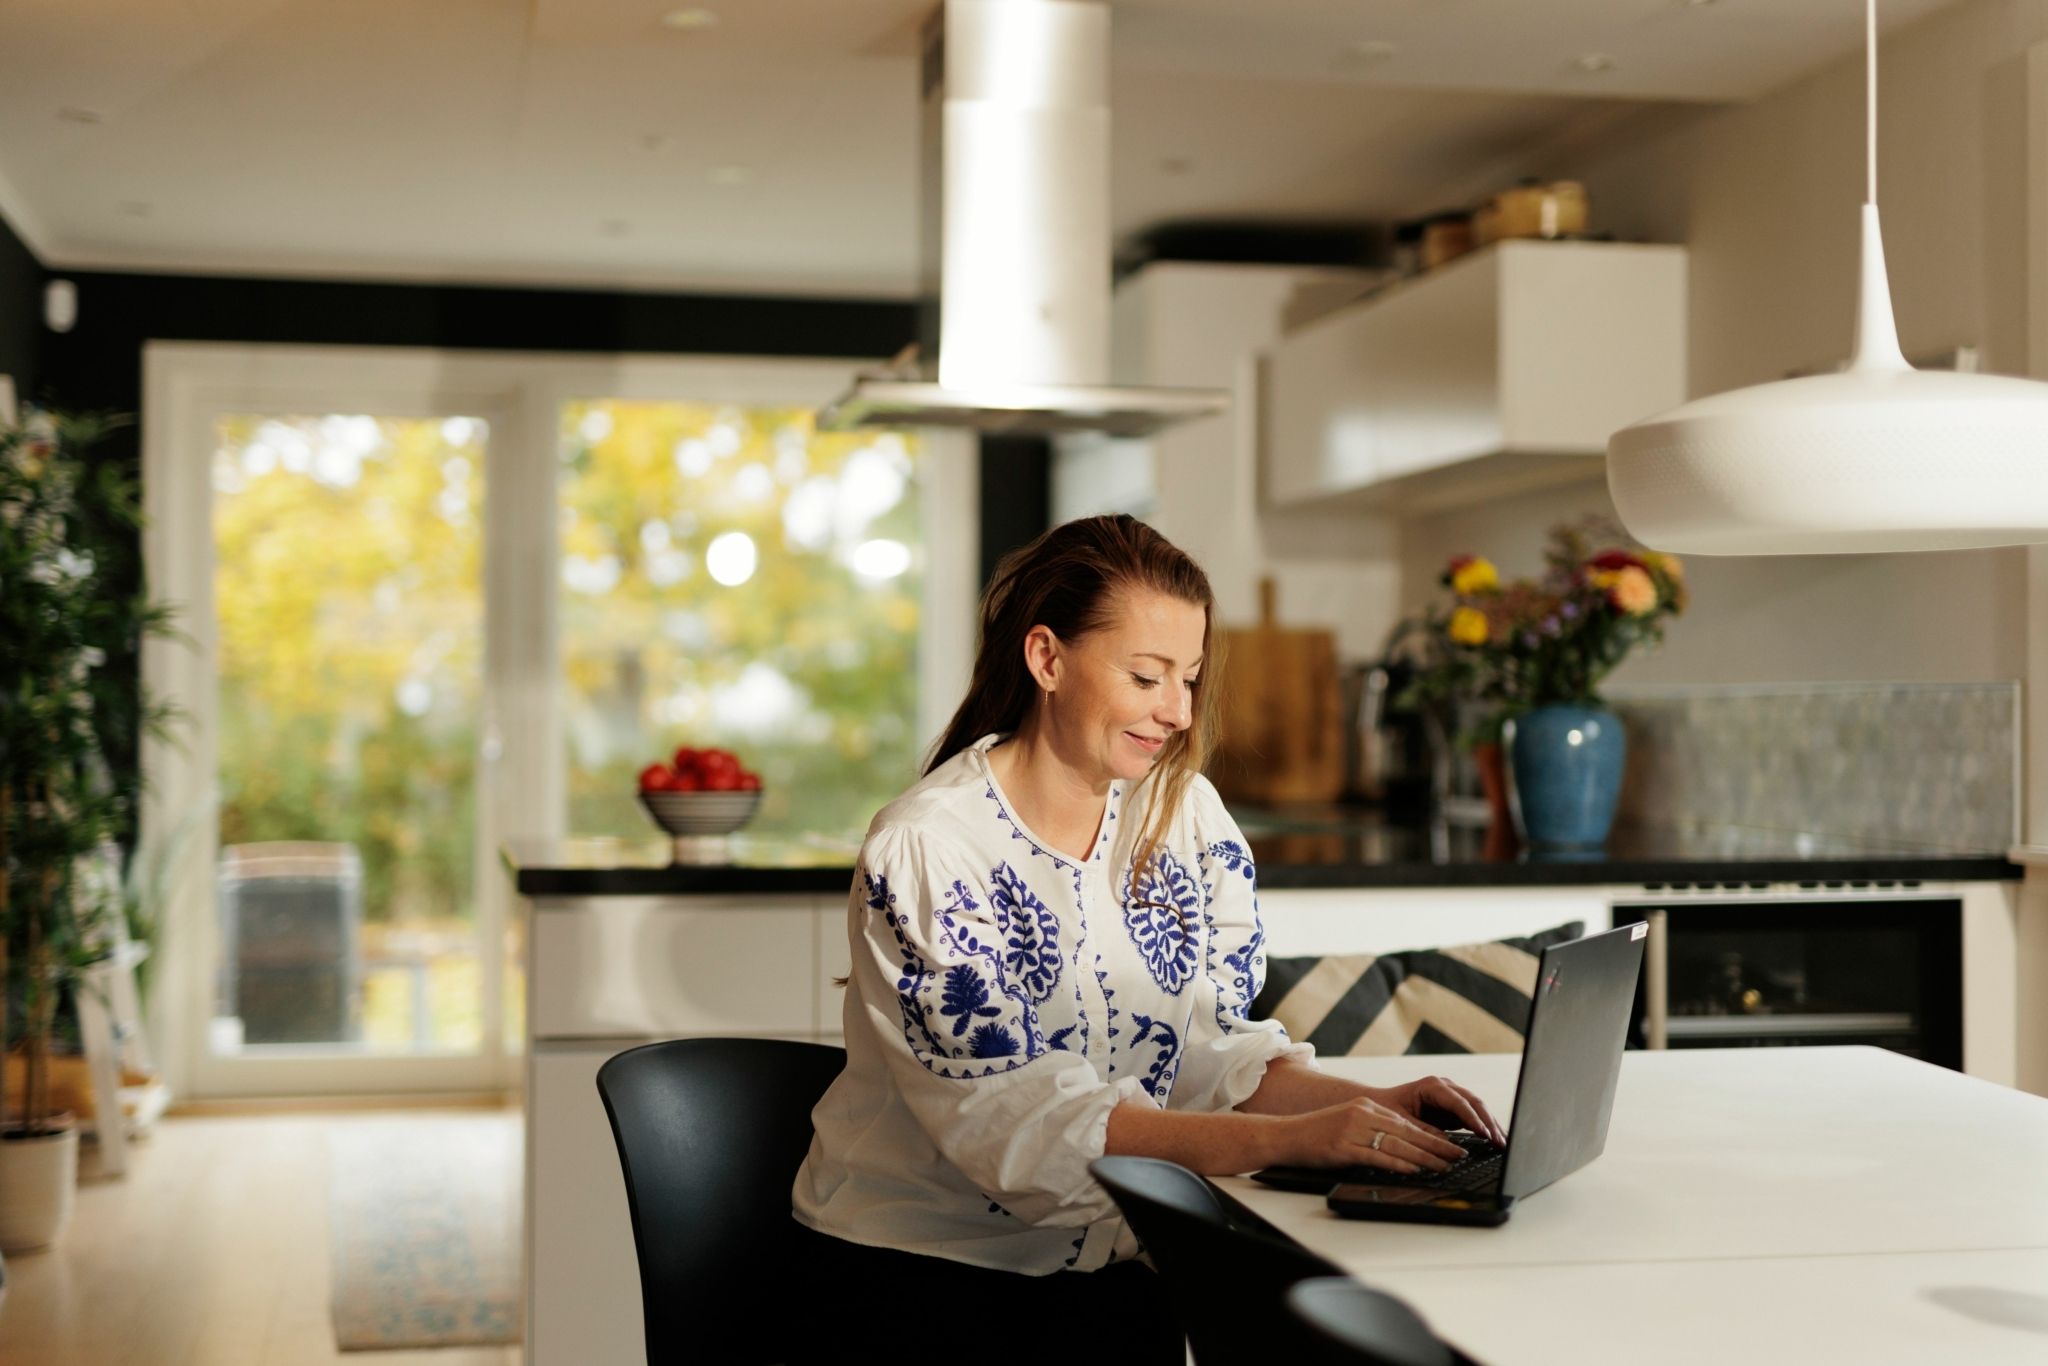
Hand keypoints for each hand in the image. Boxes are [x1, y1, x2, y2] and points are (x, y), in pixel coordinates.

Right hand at [1272, 1096, 1469, 1174]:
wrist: (1284, 1135)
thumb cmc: (1315, 1135)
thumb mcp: (1347, 1124)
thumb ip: (1372, 1131)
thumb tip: (1403, 1148)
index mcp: (1366, 1107)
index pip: (1407, 1123)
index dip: (1432, 1135)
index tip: (1452, 1146)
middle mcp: (1362, 1114)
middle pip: (1407, 1133)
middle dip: (1437, 1146)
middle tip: (1459, 1156)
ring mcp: (1353, 1130)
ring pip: (1398, 1145)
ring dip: (1425, 1157)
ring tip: (1445, 1167)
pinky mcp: (1344, 1147)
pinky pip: (1378, 1156)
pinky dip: (1399, 1164)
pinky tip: (1415, 1169)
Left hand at [1370, 1073, 1507, 1147]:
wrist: (1378, 1104)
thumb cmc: (1386, 1110)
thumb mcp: (1402, 1122)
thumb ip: (1425, 1132)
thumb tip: (1448, 1147)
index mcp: (1432, 1086)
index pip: (1459, 1102)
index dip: (1473, 1118)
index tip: (1485, 1134)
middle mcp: (1445, 1088)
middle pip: (1474, 1103)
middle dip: (1489, 1122)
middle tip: (1500, 1143)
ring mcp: (1452, 1097)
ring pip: (1478, 1109)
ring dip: (1492, 1126)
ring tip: (1504, 1144)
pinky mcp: (1455, 1109)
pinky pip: (1475, 1117)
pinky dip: (1486, 1128)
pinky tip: (1496, 1140)